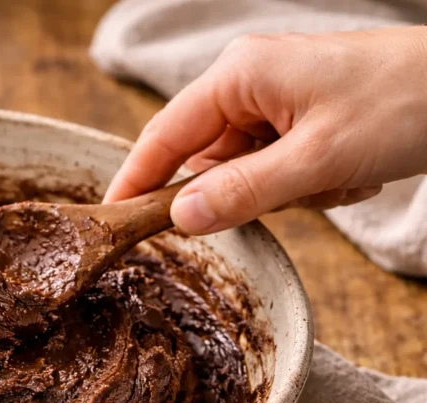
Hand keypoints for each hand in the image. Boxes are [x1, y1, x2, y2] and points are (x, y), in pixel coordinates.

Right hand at [104, 28, 426, 233]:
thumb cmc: (405, 103)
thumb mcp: (317, 160)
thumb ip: (242, 193)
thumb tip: (181, 219)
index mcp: (239, 75)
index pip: (163, 136)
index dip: (135, 180)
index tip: (112, 220)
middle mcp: (249, 82)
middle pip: (208, 161)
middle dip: (249, 192)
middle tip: (299, 191)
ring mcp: (276, 100)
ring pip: (246, 173)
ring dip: (289, 191)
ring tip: (339, 176)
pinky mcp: (300, 118)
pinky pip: (278, 170)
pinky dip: (311, 184)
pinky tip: (350, 171)